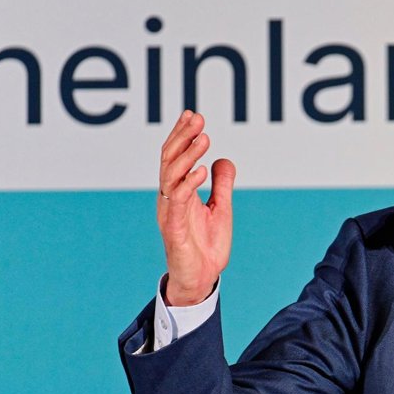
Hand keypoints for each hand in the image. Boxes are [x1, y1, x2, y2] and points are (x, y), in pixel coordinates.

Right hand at [157, 111, 235, 305]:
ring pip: (171, 176)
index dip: (182, 135)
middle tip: (198, 119)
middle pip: (170, 160)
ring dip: (188, 156)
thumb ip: (221, 185)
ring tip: (204, 139)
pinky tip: (202, 171)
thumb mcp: (221, 209)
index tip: (193, 114)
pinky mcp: (173, 230)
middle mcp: (170, 199)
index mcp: (179, 192)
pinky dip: (188, 185)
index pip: (176, 157)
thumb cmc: (206, 246)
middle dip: (183, 137)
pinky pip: (177, 203)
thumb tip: (224, 159)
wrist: (201, 279)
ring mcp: (170, 213)